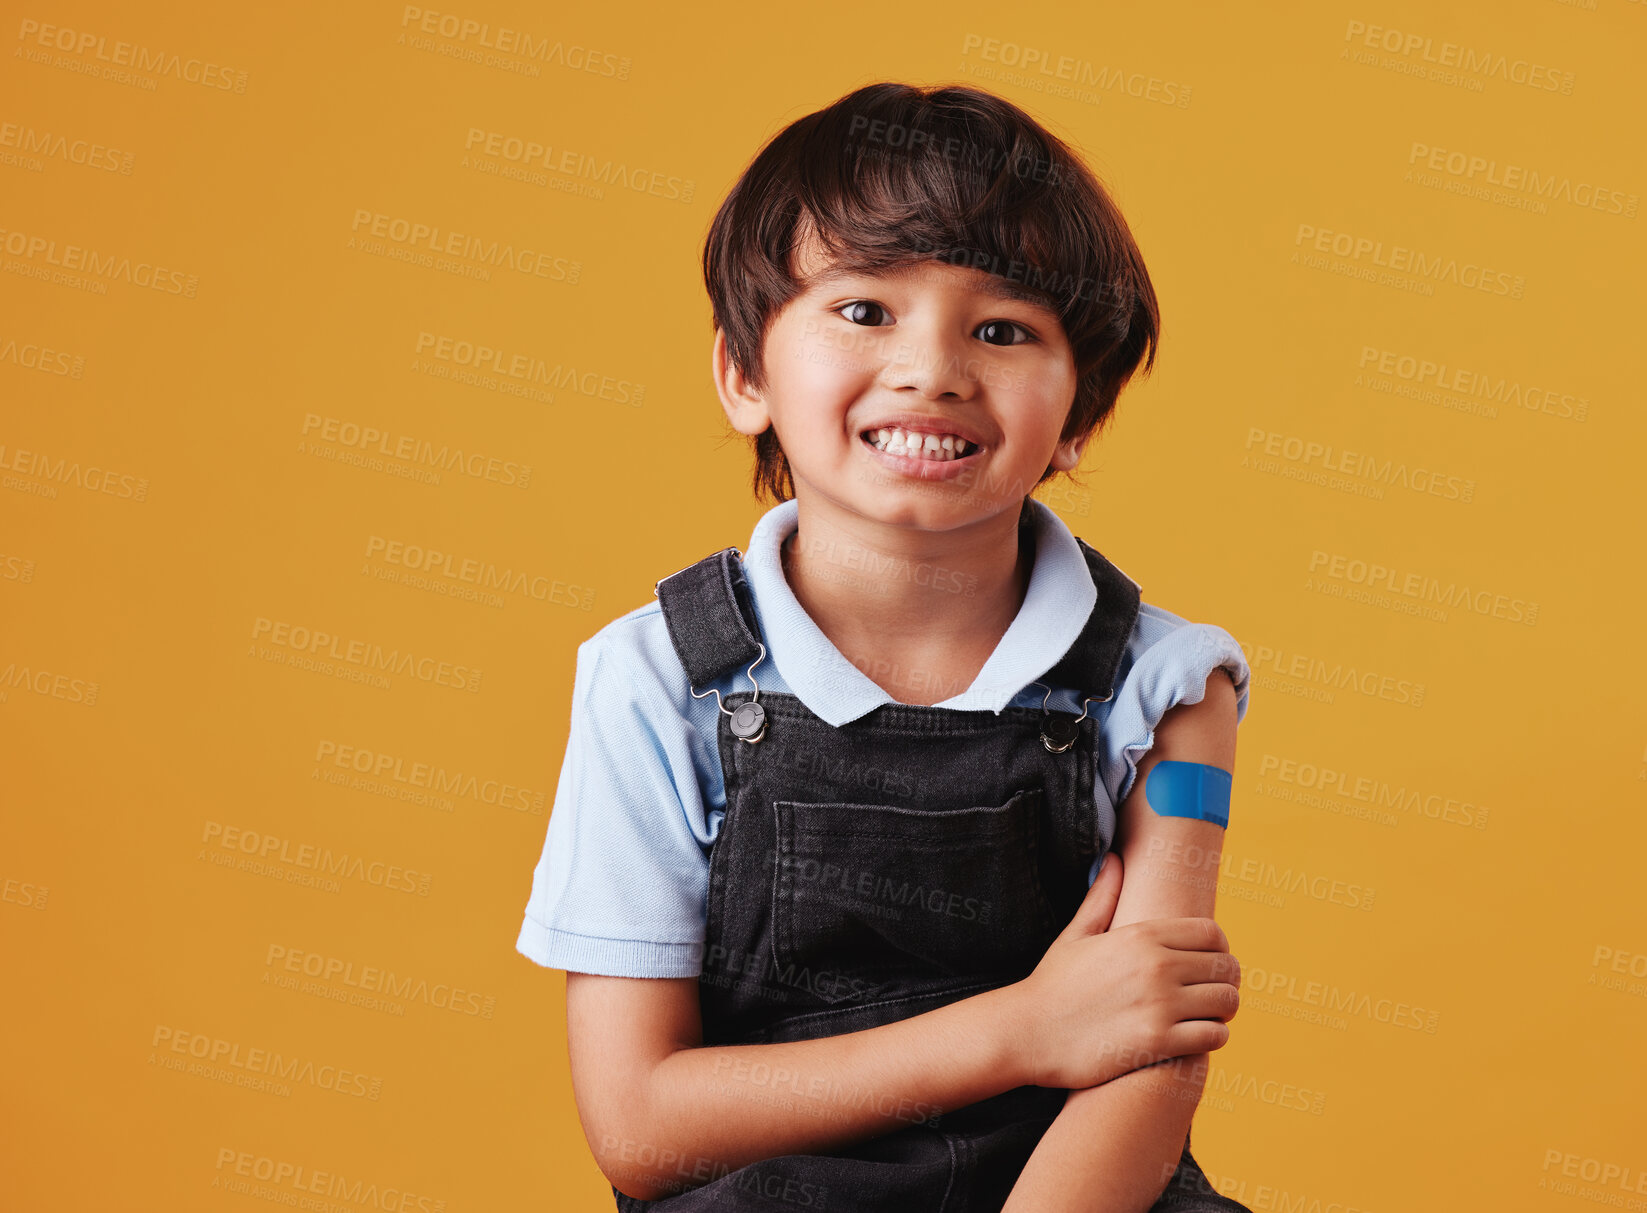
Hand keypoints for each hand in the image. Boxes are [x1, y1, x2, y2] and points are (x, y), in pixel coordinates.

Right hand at [1004, 852, 1240, 1089]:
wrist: (1027, 1032)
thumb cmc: (1052, 984)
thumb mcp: (1076, 934)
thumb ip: (1103, 896)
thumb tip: (1113, 860)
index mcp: (1141, 935)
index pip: (1212, 933)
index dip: (1219, 948)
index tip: (1210, 962)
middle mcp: (1156, 965)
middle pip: (1226, 967)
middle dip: (1226, 980)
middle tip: (1212, 992)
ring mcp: (1159, 1005)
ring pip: (1226, 1002)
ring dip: (1223, 1009)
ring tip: (1208, 1015)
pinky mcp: (1158, 1042)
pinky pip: (1213, 1036)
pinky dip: (1213, 1037)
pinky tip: (1196, 1037)